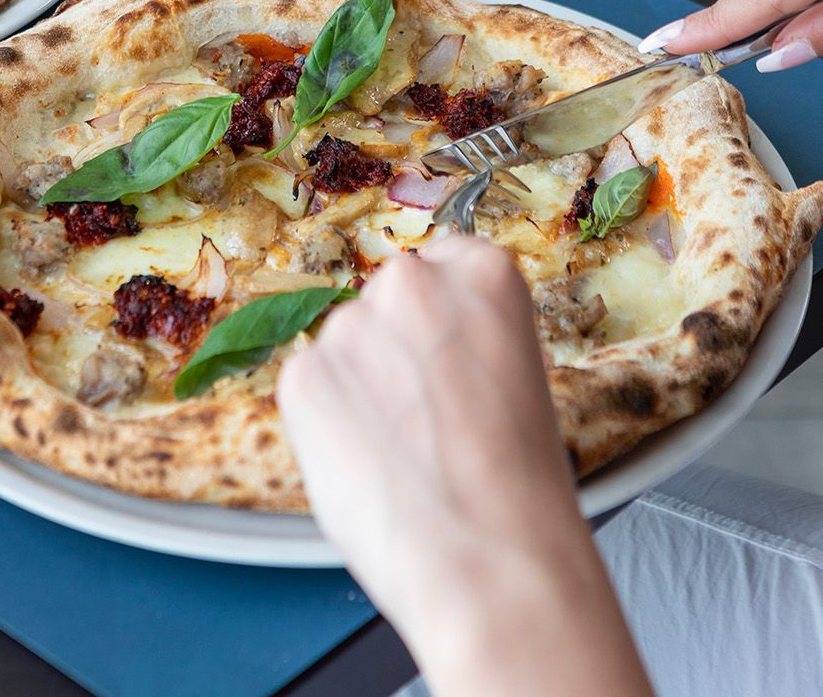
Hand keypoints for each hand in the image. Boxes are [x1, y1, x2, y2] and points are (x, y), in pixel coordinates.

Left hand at [277, 237, 649, 696]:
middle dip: (391, 351)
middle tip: (422, 418)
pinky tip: (366, 462)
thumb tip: (416, 349)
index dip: (438, 324)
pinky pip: (307, 388)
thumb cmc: (520, 488)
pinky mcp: (302, 375)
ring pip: (342, 348)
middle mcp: (411, 280)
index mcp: (484, 271)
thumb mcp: (518, 377)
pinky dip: (325, 422)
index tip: (443, 359)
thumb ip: (463, 339)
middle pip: (383, 303)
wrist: (490, 557)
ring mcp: (349, 324)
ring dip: (356, 389)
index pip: (440, 264)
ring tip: (399, 453)